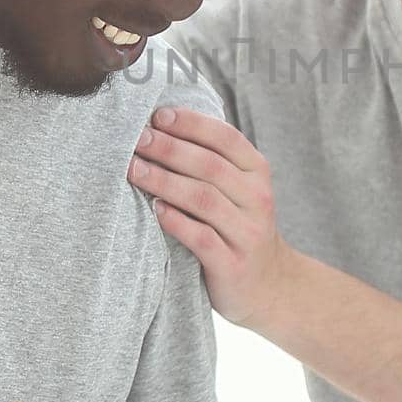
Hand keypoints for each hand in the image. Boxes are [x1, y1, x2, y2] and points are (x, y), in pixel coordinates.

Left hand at [127, 107, 297, 329]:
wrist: (268, 285)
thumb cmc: (238, 227)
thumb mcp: (238, 189)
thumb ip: (211, 161)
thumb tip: (160, 127)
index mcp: (257, 172)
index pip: (226, 138)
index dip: (191, 124)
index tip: (157, 116)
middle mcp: (257, 198)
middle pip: (210, 166)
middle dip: (169, 149)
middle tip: (136, 139)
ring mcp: (247, 233)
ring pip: (203, 199)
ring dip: (164, 181)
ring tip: (134, 169)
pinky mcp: (233, 264)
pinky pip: (202, 238)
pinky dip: (175, 221)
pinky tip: (154, 210)